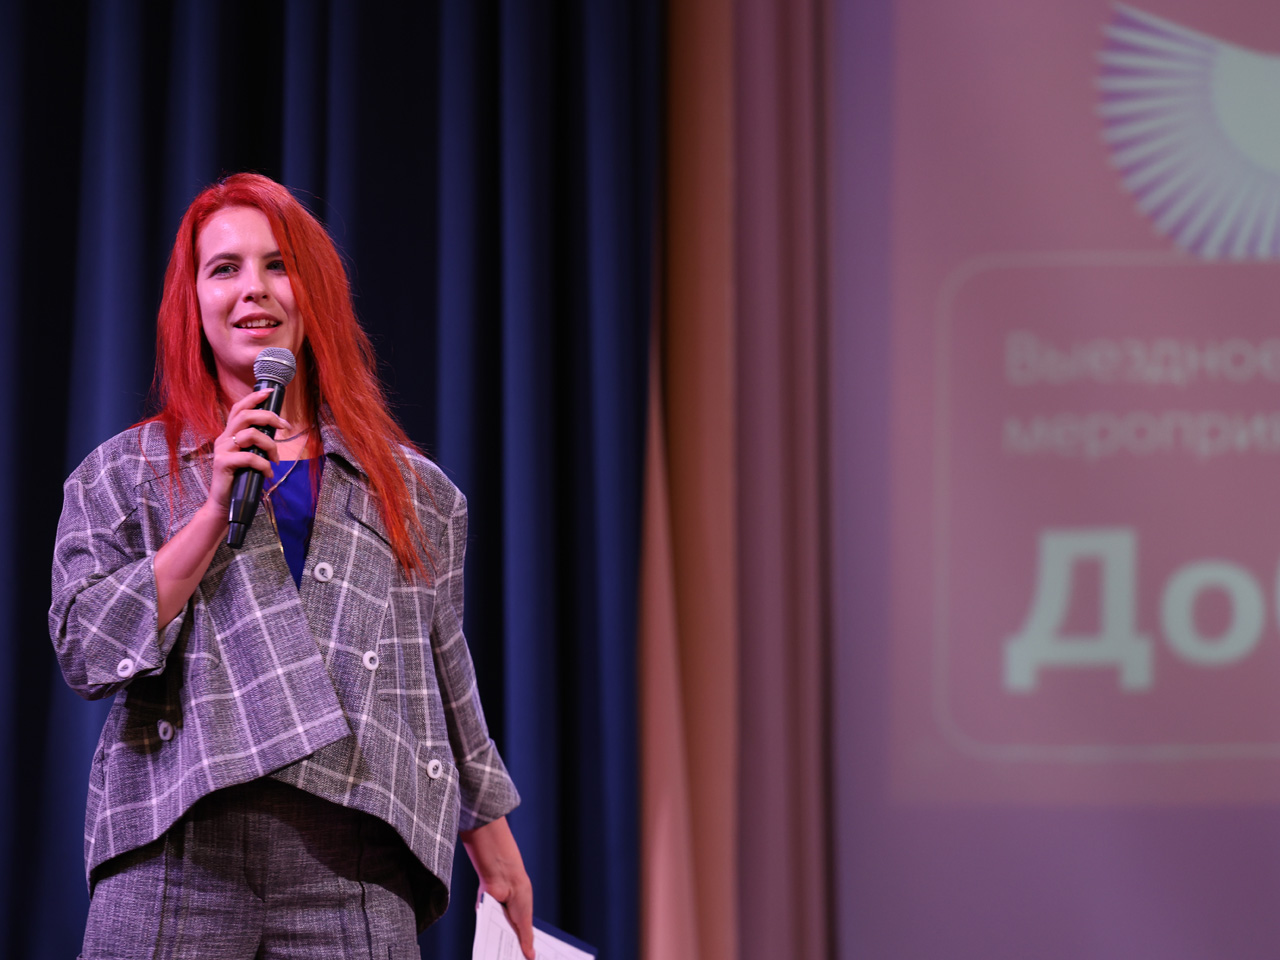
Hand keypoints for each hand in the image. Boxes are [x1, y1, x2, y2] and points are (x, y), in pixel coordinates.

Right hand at [207, 389, 290, 511]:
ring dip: (270, 445)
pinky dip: (264, 464)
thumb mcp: (250, 456)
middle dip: (268, 416)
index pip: (239, 408)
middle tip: (284, 426)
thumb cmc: (241, 478)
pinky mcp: (222, 464)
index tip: (271, 392)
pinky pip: (249, 457)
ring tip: (275, 459)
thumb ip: (258, 443)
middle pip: (245, 415)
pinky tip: (268, 473)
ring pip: (250, 434)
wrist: (224, 503)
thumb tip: (277, 429)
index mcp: (230, 434)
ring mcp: (222, 450)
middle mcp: (224, 439)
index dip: (254, 398)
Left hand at [461, 817, 534, 958]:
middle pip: (507, 941)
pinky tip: (489, 952)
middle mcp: (508, 920)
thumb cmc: (519, 895)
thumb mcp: (525, 921)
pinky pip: (485, 931)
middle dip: (509, 952)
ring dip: (497, 948)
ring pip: (495, 939)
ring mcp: (495, 919)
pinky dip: (487, 940)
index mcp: (521, 920)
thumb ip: (527, 939)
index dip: (523, 950)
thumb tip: (532, 957)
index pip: (522, 940)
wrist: (504, 879)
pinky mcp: (484, 917)